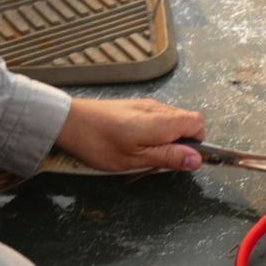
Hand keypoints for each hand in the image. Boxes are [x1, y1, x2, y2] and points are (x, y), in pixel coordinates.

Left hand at [56, 98, 205, 170]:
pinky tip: (134, 143)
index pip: (198, 124)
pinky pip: (156, 119)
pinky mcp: (134, 106)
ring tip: (143, 154)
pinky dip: (154, 132)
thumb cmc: (100, 143)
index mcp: (162, 121)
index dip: (197, 143)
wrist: (67, 122)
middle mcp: (158, 108)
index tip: (182, 159)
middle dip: (181, 143)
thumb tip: (197, 160)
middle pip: (186, 122)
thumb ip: (168, 157)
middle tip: (158, 160)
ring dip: (167, 139)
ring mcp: (145, 105)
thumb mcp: (136, 159)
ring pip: (171, 121)